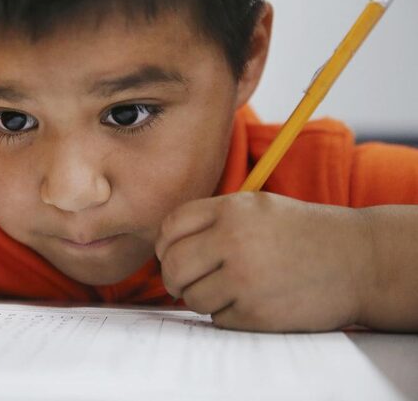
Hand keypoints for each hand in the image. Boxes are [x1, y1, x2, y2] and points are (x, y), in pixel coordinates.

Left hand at [155, 192, 372, 331]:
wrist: (359, 260)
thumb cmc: (302, 232)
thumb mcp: (256, 206)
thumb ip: (212, 219)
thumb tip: (165, 246)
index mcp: (231, 209)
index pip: (170, 227)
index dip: (165, 244)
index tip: (172, 254)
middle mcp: (233, 241)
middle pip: (172, 265)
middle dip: (173, 277)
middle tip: (183, 281)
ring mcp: (244, 279)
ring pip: (191, 296)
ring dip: (200, 298)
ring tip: (225, 290)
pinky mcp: (256, 313)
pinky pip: (217, 319)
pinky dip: (226, 315)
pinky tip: (249, 302)